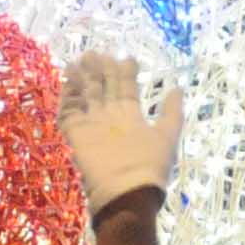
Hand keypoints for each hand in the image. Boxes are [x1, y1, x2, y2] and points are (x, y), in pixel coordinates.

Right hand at [55, 52, 183, 209]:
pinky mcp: (76, 134)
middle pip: (104, 88)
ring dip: (83, 77)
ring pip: (85, 96)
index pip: (126, 89)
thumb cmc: (149, 166)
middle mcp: (110, 119)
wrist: (126, 193)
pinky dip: (67, 96)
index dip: (125, 73)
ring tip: (81, 58)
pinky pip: (68, 112)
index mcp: (131, 118)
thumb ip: (172, 112)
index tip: (126, 57)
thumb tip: (178, 87)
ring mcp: (92, 126)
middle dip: (101, 70)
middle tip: (97, 52)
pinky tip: (68, 78)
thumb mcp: (167, 136)